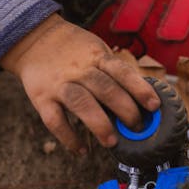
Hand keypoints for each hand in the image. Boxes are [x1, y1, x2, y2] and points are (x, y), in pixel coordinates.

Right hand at [0, 13, 159, 153]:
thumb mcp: (97, 50)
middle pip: (105, 89)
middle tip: (137, 127)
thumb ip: (116, 72)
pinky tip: (81, 150)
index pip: (122, 72)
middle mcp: (78, 69)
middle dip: (125, 110)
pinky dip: (68, 137)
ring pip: (81, 103)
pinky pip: (54, 120)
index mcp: (97, 57)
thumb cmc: (76, 50)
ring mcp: (59, 83)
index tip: (154, 105)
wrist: (35, 39)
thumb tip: (144, 98)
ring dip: (99, 124)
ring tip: (112, 142)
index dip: (140, 88)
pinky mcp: (41, 97)